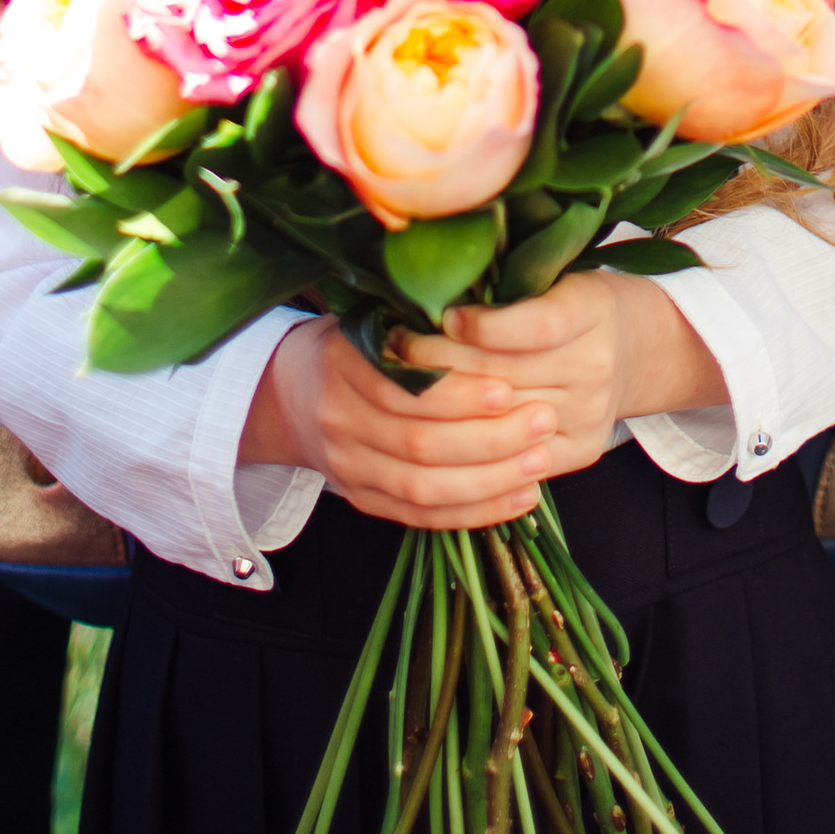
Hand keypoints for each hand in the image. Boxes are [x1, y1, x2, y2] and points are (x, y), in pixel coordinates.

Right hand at [243, 322, 559, 532]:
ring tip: (540, 461)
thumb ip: (422, 324)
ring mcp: (347, 468)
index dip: (458, 394)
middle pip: (418, 444)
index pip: (404, 389)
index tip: (510, 386)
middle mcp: (339, 421)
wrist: (290, 396)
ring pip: (423, 489)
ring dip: (490, 480)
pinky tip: (520, 497)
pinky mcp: (363, 500)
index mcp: (342, 364)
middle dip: (489, 438)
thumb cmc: (357, 344)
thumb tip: (498, 318)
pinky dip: (475, 512)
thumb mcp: (375, 317)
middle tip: (543, 420)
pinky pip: (422, 516)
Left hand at [417, 276, 727, 482]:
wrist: (632, 348)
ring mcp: (590, 414)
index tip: (439, 315)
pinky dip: (469, 445)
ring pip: (502, 421)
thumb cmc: (571, 300)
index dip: (482, 326)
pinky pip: (516, 459)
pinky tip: (432, 428)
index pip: (535, 327)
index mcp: (592, 310)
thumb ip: (505, 283)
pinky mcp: (582, 450)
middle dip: (442, 365)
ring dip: (443, 408)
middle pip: (507, 376)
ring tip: (399, 387)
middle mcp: (597, 366)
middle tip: (394, 351)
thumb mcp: (551, 274)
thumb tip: (428, 284)